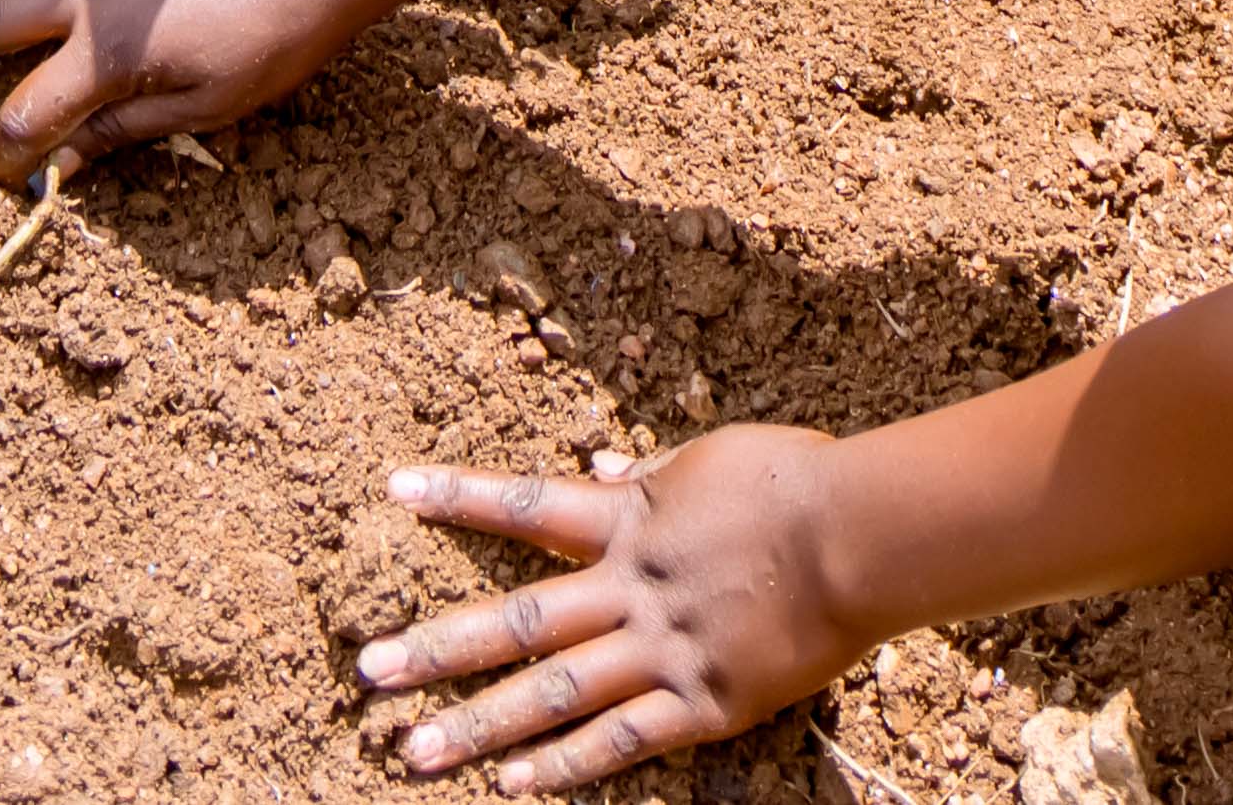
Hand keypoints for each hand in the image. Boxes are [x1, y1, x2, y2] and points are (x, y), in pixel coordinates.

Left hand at [357, 433, 863, 788]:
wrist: (862, 536)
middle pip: (517, 619)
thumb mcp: (708, 460)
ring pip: (552, 692)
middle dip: (437, 648)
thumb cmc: (795, 483)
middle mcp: (629, 589)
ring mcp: (662, 651)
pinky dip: (566, 767)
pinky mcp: (704, 705)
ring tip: (414, 752)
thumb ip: (648, 475)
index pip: (525, 506)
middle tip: (369, 672)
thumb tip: (598, 467)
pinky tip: (514, 787)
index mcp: (630, 519)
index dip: (458, 498)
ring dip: (479, 725)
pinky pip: (622, 742)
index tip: (394, 491)